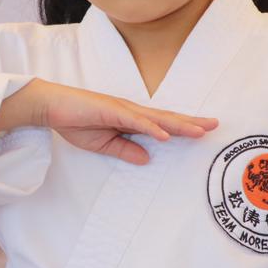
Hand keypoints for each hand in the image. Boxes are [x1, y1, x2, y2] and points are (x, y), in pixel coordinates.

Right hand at [0, 79, 217, 164]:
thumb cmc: (76, 122)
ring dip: (178, 124)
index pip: (163, 124)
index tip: (204, 131)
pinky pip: (135, 121)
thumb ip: (126, 150)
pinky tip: (166, 135)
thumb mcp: (105, 144)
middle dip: (191, 122)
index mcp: (131, 119)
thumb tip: (147, 159)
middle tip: (215, 125)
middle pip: (167, 118)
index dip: (184, 127)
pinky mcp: (111, 111)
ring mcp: (123, 109)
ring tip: (198, 131)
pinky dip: (151, 128)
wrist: (52, 108)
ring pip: (157, 118)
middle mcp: (132, 111)